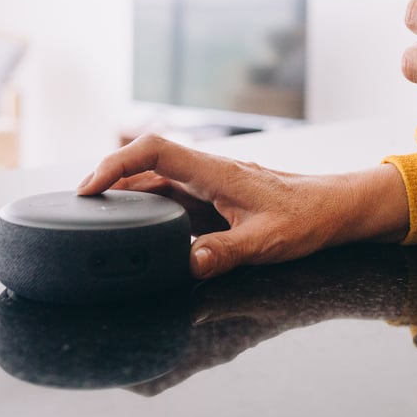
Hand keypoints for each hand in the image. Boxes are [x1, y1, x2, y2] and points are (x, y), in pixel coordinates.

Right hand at [76, 134, 408, 278]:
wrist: (336, 208)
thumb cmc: (307, 218)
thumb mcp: (266, 242)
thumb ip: (225, 253)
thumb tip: (188, 266)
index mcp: (216, 172)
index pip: (154, 150)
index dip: (116, 164)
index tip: (88, 188)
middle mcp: (209, 171)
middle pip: (148, 162)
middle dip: (111, 178)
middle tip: (80, 205)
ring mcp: (212, 182)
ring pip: (159, 177)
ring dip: (129, 191)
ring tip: (99, 214)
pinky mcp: (217, 196)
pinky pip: (175, 194)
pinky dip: (150, 204)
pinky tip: (140, 224)